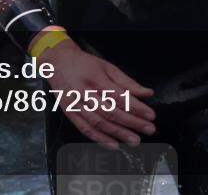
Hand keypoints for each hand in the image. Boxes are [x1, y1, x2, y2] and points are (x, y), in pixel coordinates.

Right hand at [39, 37, 156, 147]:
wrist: (57, 62)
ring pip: (99, 123)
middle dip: (132, 123)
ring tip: (134, 140)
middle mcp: (85, 93)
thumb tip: (147, 93)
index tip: (150, 115)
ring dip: (118, 133)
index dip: (136, 107)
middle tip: (148, 129)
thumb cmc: (84, 64)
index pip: (119, 96)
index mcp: (96, 79)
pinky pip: (85, 129)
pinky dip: (100, 139)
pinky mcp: (70, 113)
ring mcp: (76, 105)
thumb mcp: (107, 67)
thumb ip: (127, 82)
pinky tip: (113, 145)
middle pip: (111, 112)